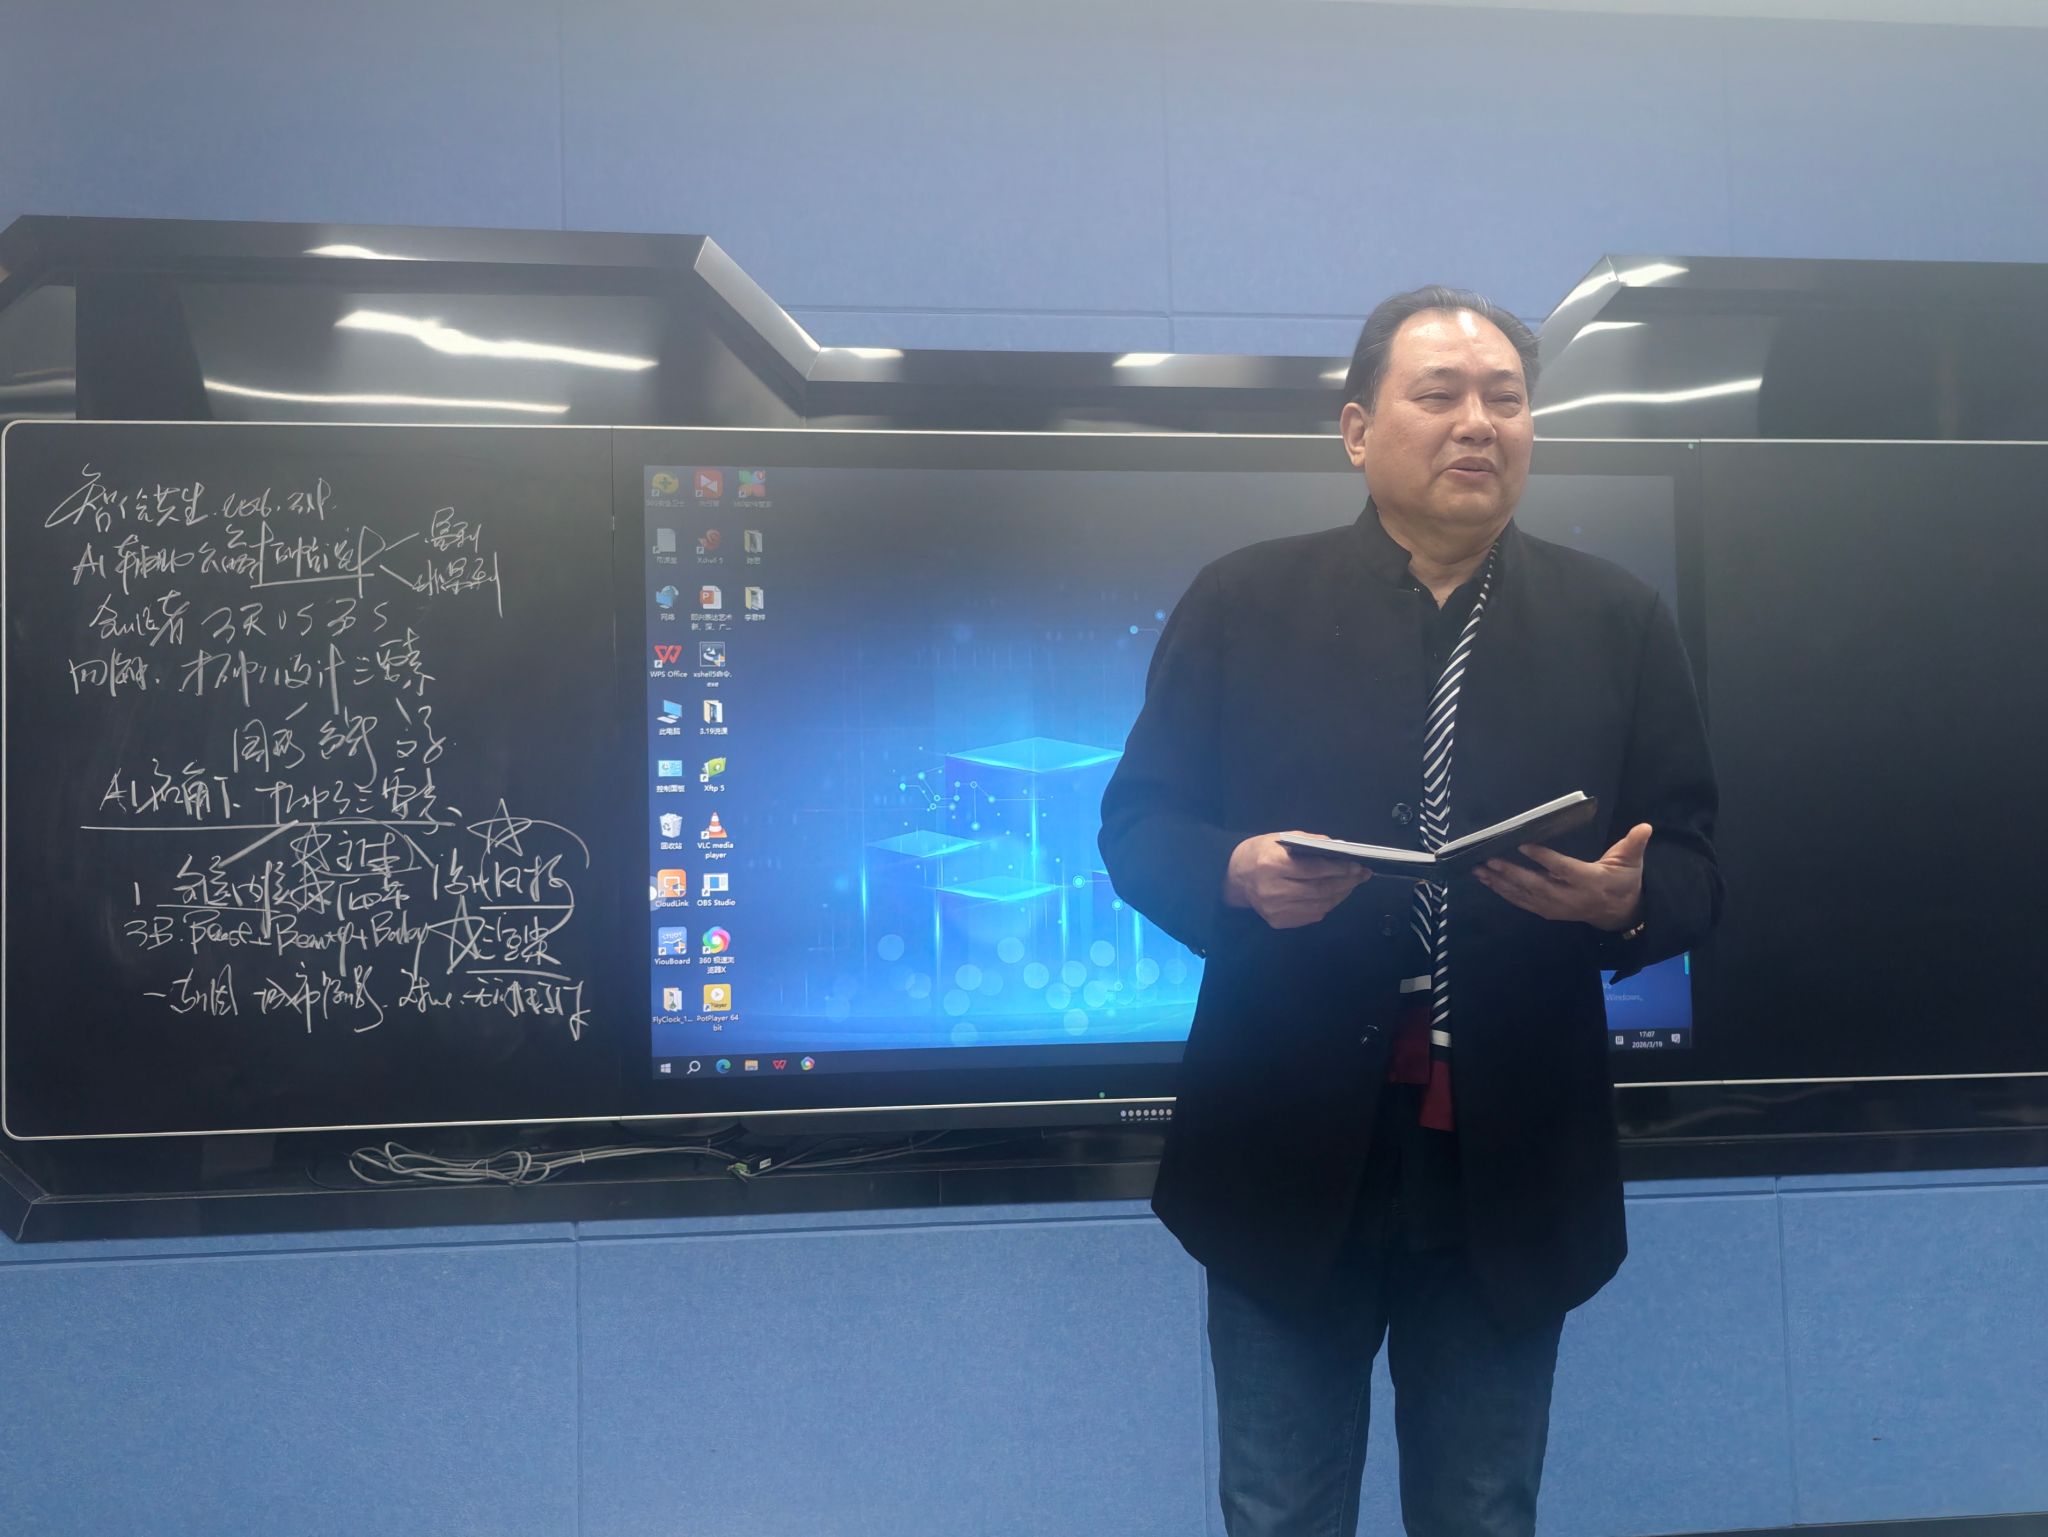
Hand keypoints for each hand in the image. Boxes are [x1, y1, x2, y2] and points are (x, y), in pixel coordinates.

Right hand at [1223, 832, 1371, 929]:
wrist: (1234, 877)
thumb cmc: (1259, 853)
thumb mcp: (1280, 838)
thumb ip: (1310, 842)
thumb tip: (1339, 848)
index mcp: (1272, 865)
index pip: (1314, 869)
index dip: (1339, 868)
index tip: (1357, 865)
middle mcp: (1273, 890)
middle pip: (1319, 889)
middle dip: (1346, 882)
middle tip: (1362, 875)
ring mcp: (1275, 910)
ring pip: (1319, 905)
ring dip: (1340, 894)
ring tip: (1352, 884)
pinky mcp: (1278, 922)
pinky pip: (1311, 915)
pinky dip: (1327, 905)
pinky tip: (1335, 894)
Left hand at [1472, 823, 1650, 931]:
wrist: (1620, 914)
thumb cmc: (1624, 882)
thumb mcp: (1632, 863)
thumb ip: (1633, 844)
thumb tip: (1644, 827)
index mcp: (1589, 881)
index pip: (1563, 869)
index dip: (1543, 858)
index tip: (1523, 845)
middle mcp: (1569, 897)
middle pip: (1535, 885)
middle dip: (1510, 872)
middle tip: (1488, 859)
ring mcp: (1556, 907)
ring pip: (1524, 895)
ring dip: (1500, 883)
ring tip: (1479, 870)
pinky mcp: (1547, 911)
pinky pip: (1522, 902)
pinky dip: (1503, 893)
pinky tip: (1487, 882)